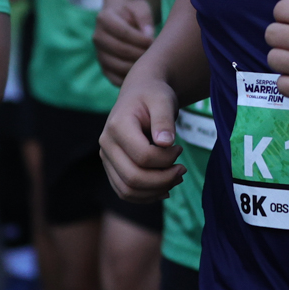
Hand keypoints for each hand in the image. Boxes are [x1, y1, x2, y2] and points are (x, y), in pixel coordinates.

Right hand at [94, 0, 156, 85]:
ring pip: (118, 66)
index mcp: (103, 18)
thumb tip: (148, 35)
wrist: (123, 23)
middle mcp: (97, 37)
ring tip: (150, 62)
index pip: (122, 32)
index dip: (139, 39)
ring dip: (137, 66)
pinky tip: (143, 72)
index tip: (153, 41)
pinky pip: (116, 79)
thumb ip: (144, 16)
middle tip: (154, 54)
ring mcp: (99, 55)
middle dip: (140, 53)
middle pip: (120, 50)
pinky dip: (130, 78)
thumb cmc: (134, 14)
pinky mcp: (104, 69)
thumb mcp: (140, 7)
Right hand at [99, 75, 184, 202]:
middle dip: (163, 180)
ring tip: (175, 178)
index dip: (166, 159)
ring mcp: (106, 157)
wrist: (140, 93)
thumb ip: (164, 119)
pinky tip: (164, 189)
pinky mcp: (111, 167)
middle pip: (133, 178)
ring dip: (155, 191)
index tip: (179, 149)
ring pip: (127, 190)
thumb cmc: (154, 96)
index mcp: (117, 126)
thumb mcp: (163, 100)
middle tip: (182, 170)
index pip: (143, 156)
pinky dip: (145, 196)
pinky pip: (125, 192)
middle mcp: (106, 144)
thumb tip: (165, 143)